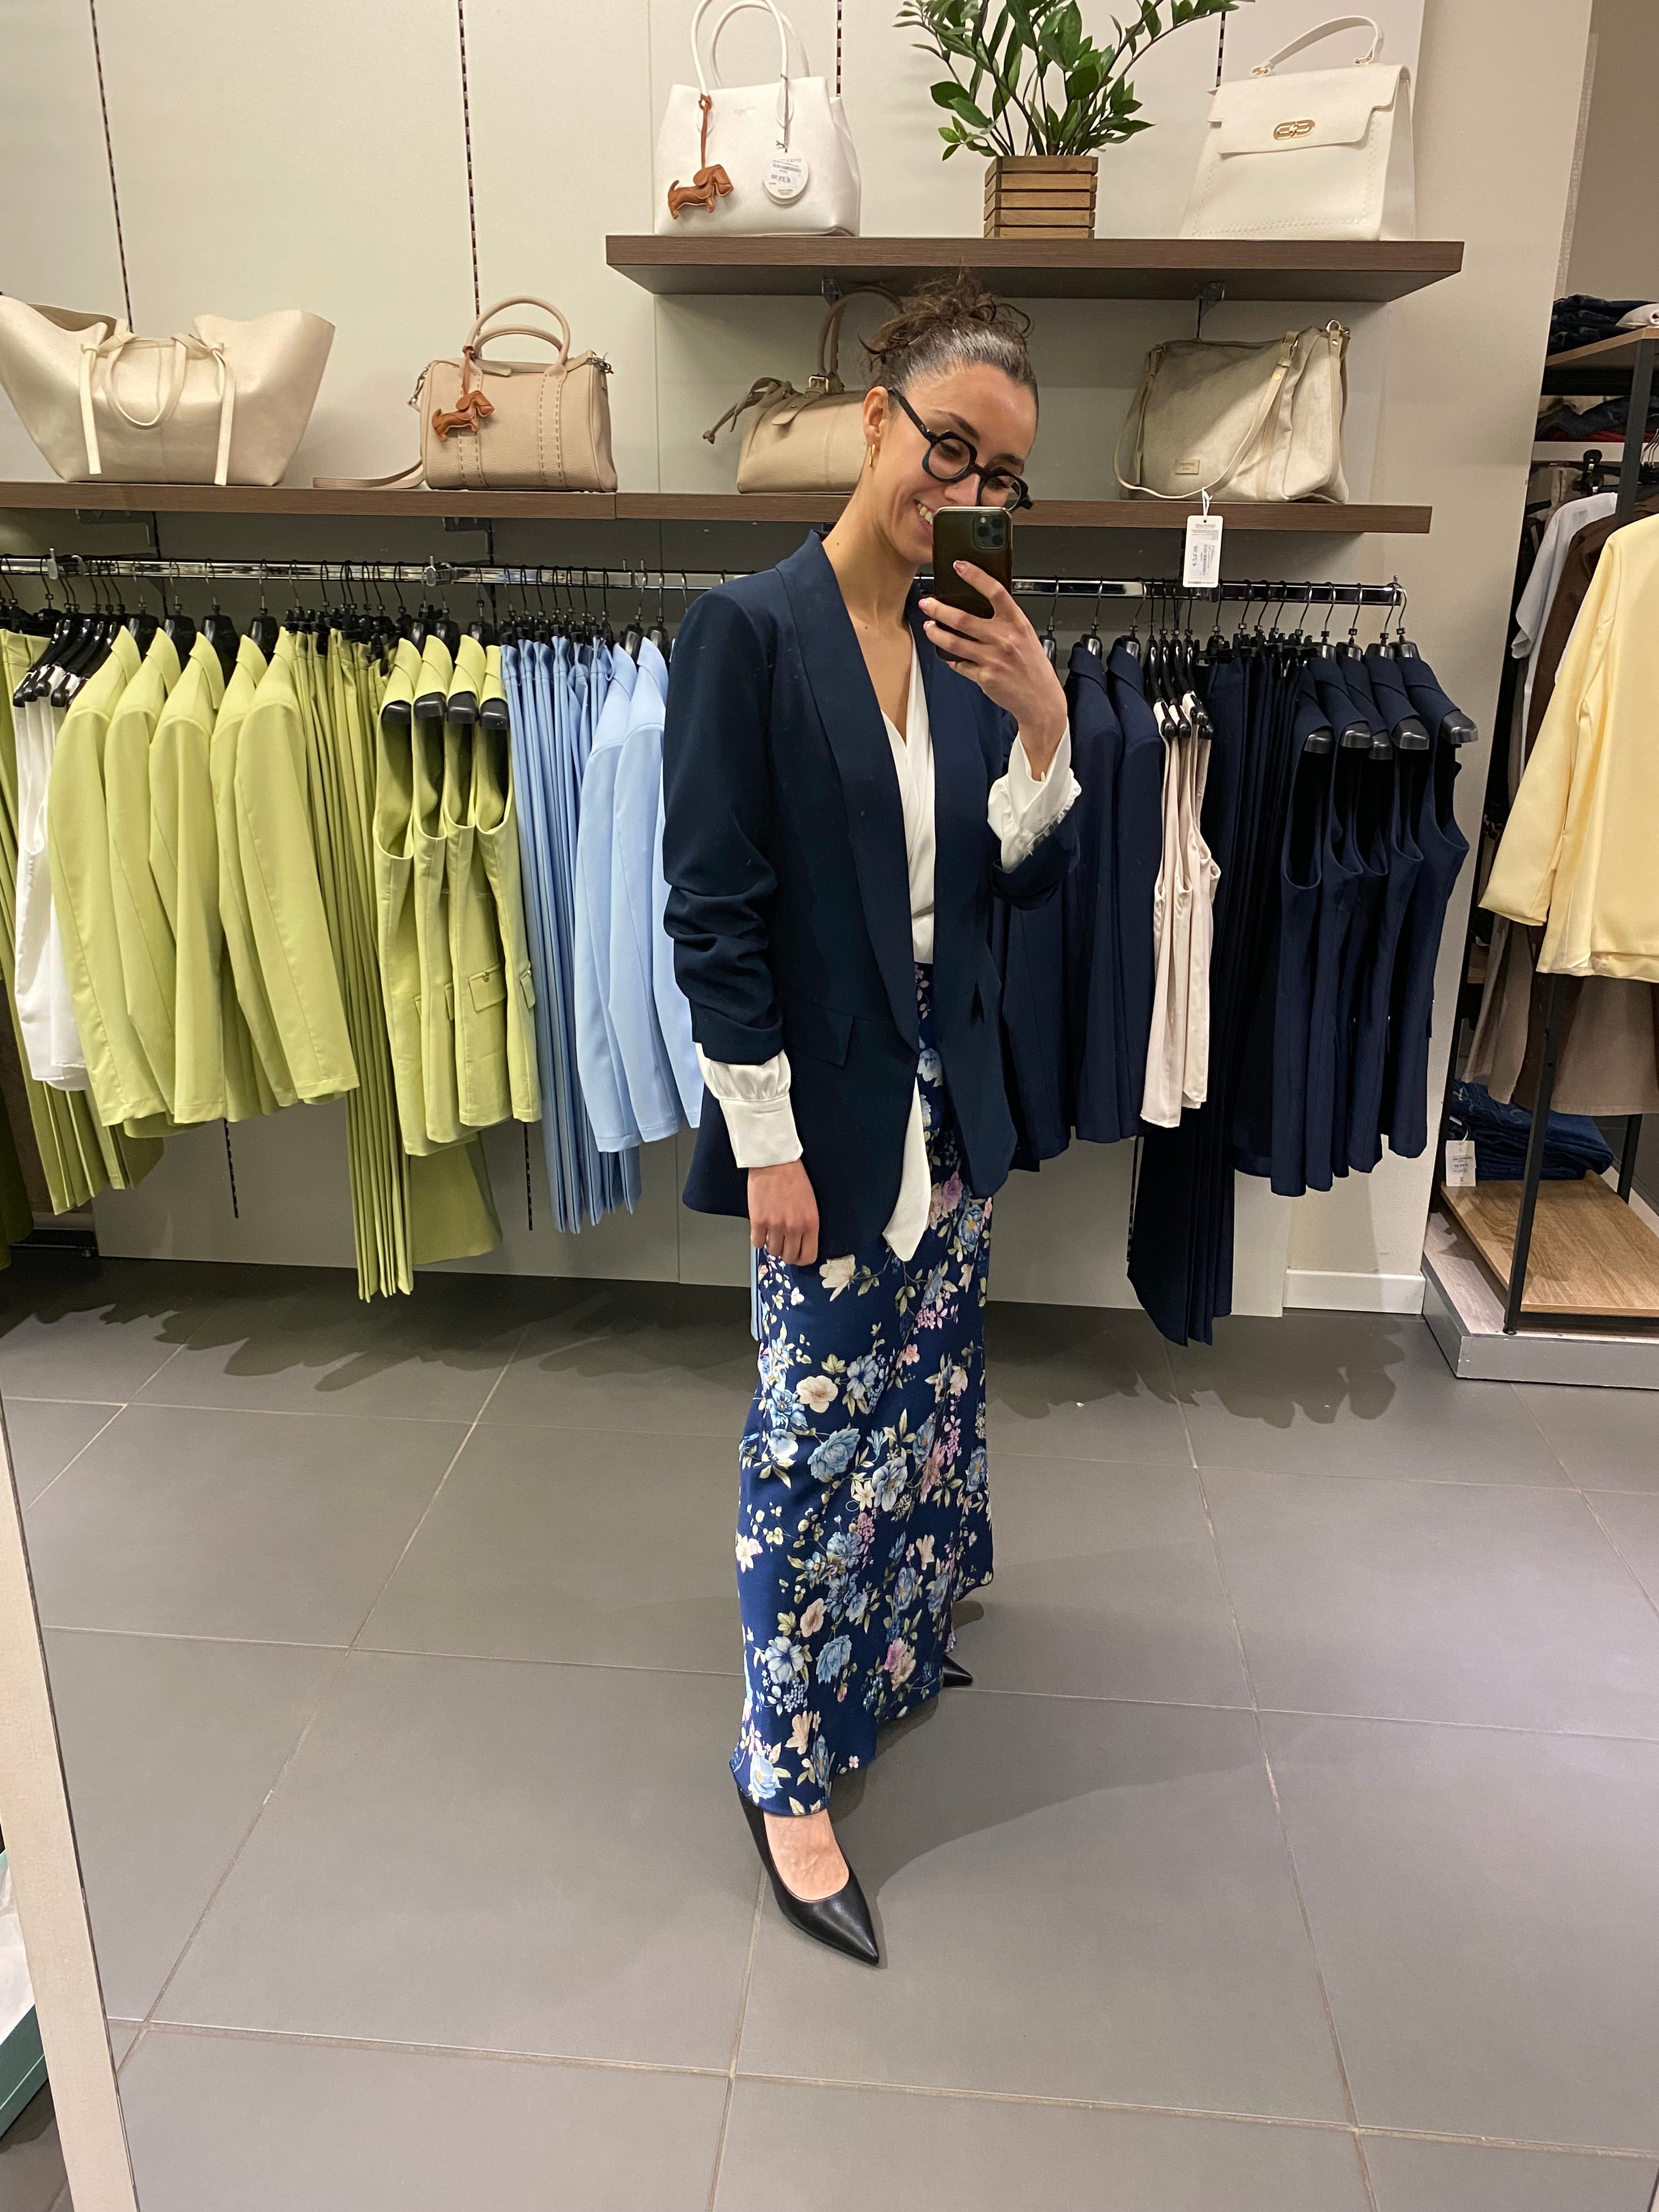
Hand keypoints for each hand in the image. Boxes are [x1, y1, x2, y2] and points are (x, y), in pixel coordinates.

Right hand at [748, 1161, 818, 1265]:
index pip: (808, 1256)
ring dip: (771, 1246)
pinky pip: (757, 1243)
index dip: (800, 1259)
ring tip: (771, 1234)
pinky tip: (761, 1231)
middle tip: (782, 1245)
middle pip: (789, 1257)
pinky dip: (758, 1240)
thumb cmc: (793, 1178)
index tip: (796, 1255)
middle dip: (785, 1253)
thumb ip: (806, 1224)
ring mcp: (775, 1225)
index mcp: (810, 1223)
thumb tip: (800, 1242)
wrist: (775, 1162)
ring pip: (773, 1252)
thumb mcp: (810, 1203)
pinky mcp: (759, 1221)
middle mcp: (794, 1227)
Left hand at [920, 565, 1068, 779]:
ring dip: (936, 634)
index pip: (995, 592)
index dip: (975, 576)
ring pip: (954, 642)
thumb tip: (981, 605)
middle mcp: (1004, 639)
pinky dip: (950, 659)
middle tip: (928, 603)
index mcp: (1017, 623)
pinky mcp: (984, 677)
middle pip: (964, 618)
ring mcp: (993, 659)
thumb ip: (1006, 621)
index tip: (960, 566)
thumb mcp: (1026, 636)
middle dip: (940, 609)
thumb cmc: (1033, 667)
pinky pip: (959, 664)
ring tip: (929, 627)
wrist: (1041, 700)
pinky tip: (946, 654)